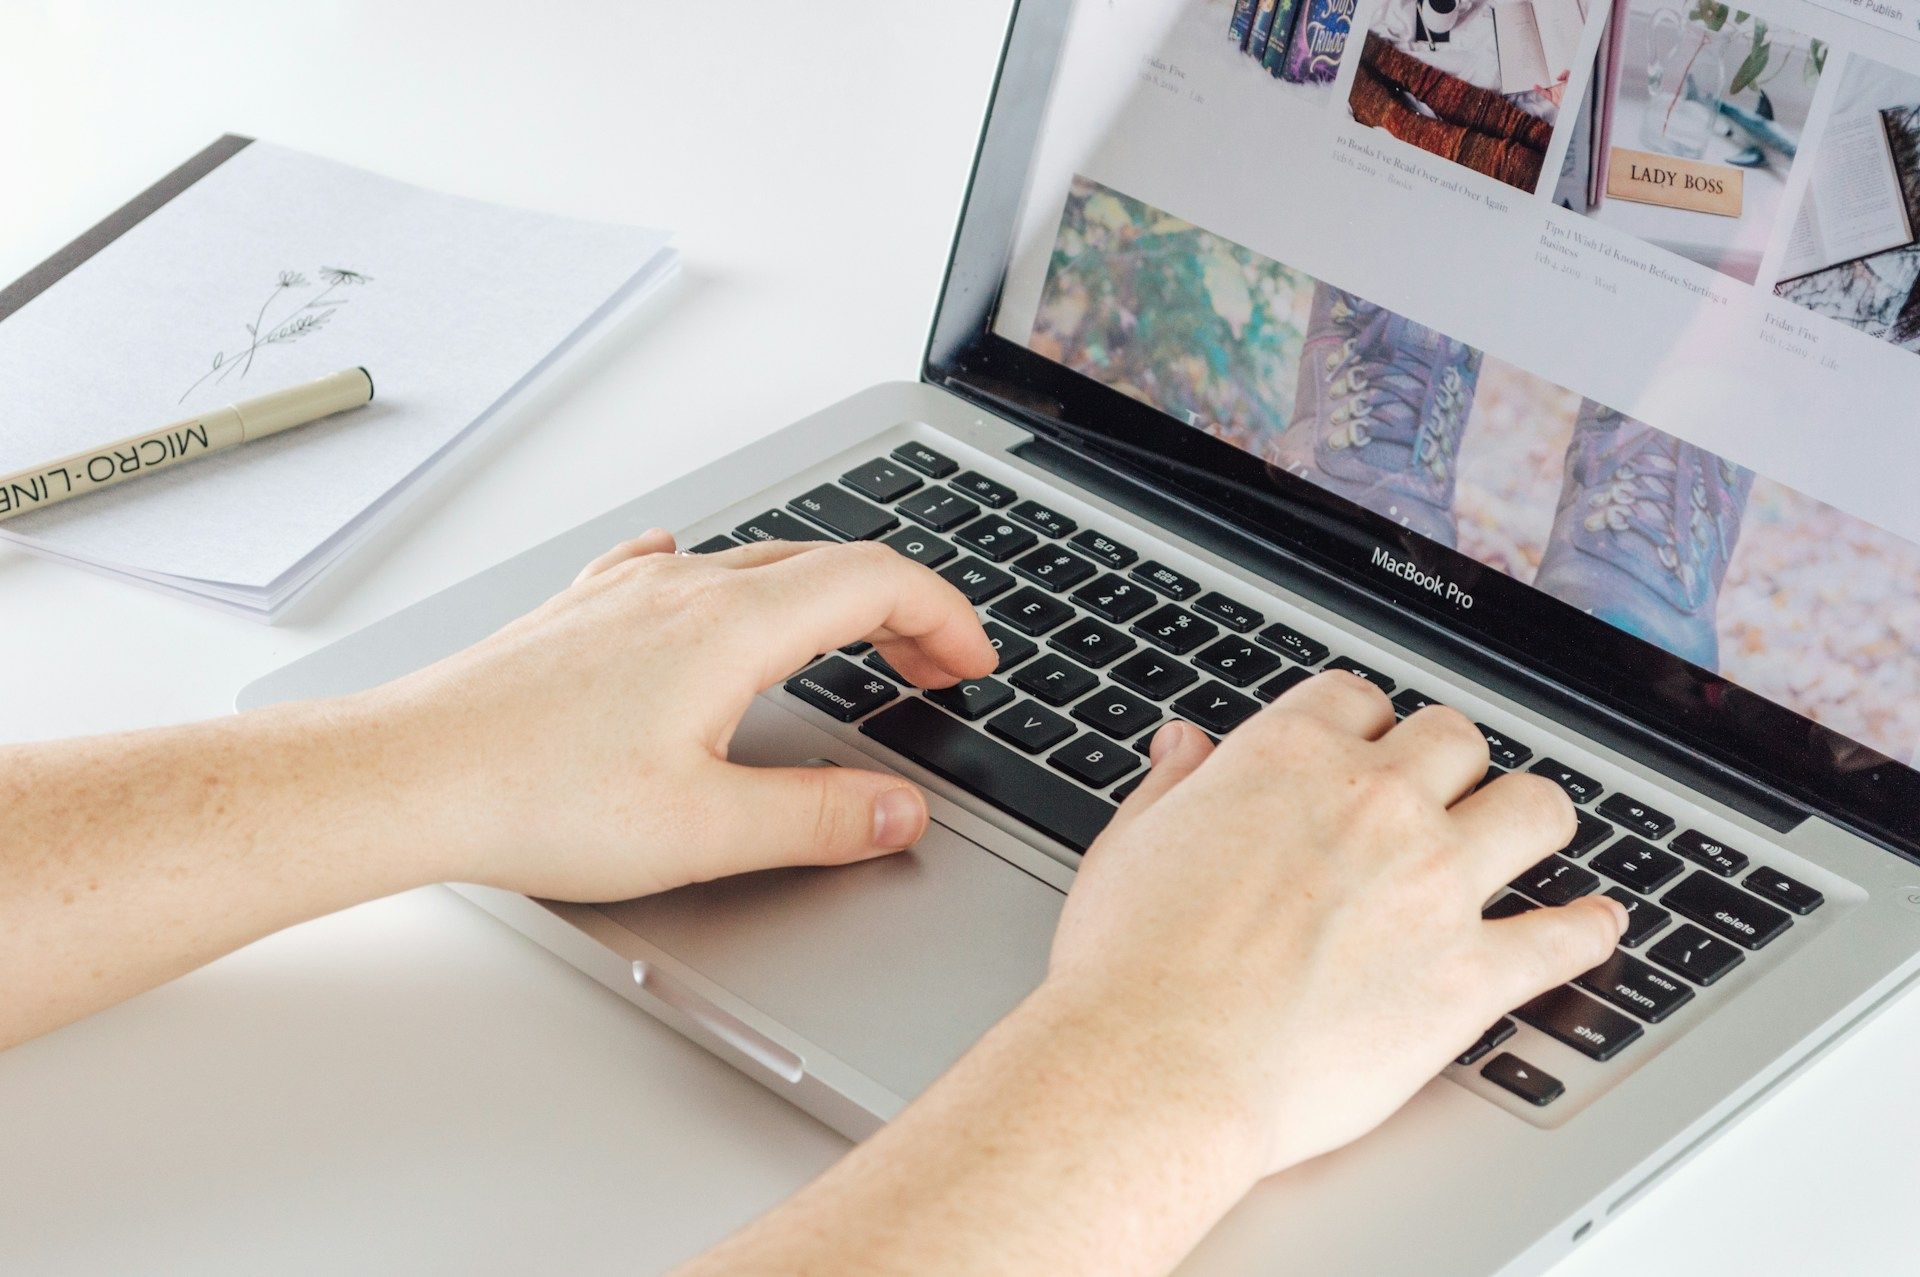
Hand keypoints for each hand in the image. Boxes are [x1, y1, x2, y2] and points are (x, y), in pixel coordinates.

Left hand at [356, 532, 996, 899]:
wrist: (405, 775)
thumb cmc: (532, 798)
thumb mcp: (703, 832)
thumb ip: (818, 819)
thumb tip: (899, 810)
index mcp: (730, 628)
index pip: (876, 582)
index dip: (944, 617)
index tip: (972, 664)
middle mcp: (683, 590)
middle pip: (826, 564)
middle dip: (899, 610)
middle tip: (930, 669)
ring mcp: (624, 595)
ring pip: (755, 565)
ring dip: (823, 597)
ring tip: (846, 644)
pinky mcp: (579, 615)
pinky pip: (674, 572)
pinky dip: (729, 584)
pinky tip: (700, 594)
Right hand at [1044, 673, 1626, 1179]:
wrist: (1160, 1064)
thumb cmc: (1129, 966)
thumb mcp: (1129, 845)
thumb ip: (1172, 787)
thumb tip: (1185, 745)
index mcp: (1287, 759)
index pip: (1357, 700)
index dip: (1363, 725)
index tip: (1363, 750)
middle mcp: (1375, 803)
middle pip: (1455, 740)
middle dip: (1449, 763)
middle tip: (1441, 794)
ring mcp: (1434, 884)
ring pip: (1534, 807)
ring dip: (1532, 816)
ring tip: (1531, 833)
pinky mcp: (1470, 975)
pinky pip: (1563, 937)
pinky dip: (1590, 929)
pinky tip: (1600, 924)